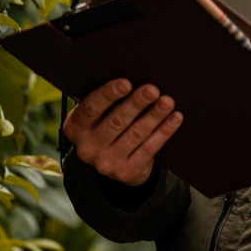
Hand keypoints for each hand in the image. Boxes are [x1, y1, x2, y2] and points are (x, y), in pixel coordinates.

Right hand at [62, 78, 183, 186]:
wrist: (111, 161)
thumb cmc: (105, 123)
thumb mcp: (97, 114)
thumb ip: (107, 100)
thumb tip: (135, 77)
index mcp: (75, 127)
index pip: (90, 109)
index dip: (108, 95)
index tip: (126, 83)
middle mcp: (87, 148)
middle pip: (115, 122)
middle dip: (136, 104)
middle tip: (152, 90)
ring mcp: (106, 163)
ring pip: (135, 135)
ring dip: (154, 116)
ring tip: (167, 102)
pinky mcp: (126, 173)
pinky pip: (148, 150)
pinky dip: (163, 132)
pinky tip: (174, 118)